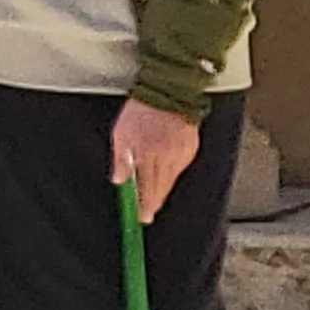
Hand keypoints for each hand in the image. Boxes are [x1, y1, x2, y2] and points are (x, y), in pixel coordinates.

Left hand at [111, 98, 202, 215]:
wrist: (169, 92)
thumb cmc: (141, 110)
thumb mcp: (121, 133)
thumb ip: (120, 159)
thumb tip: (119, 180)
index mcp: (150, 155)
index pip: (148, 187)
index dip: (144, 205)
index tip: (141, 217)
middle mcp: (169, 157)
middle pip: (162, 188)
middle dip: (154, 202)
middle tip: (147, 214)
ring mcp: (182, 154)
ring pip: (172, 180)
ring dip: (162, 190)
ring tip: (153, 199)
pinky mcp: (191, 148)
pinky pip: (180, 168)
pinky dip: (171, 175)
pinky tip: (164, 177)